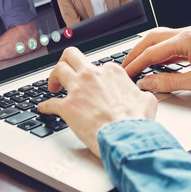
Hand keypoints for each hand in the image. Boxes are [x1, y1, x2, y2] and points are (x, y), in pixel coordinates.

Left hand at [39, 48, 156, 156]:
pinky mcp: (67, 106)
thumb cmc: (136, 121)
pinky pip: (50, 103)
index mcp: (112, 72)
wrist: (125, 135)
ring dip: (53, 78)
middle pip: (72, 56)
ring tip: (53, 86)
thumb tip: (140, 97)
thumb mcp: (146, 100)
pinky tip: (44, 109)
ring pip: (58, 70)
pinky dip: (45, 106)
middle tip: (64, 71)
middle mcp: (93, 75)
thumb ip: (139, 93)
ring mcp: (78, 89)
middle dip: (66, 61)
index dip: (96, 75)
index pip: (99, 65)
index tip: (93, 83)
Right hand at [122, 25, 190, 94]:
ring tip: (137, 64)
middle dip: (136, 53)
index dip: (135, 64)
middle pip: (153, 40)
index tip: (125, 74)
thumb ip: (169, 82)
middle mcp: (189, 33)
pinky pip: (174, 44)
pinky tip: (159, 62)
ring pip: (163, 40)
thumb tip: (148, 83)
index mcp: (186, 39)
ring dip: (148, 51)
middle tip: (124, 66)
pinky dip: (162, 52)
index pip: (152, 52)